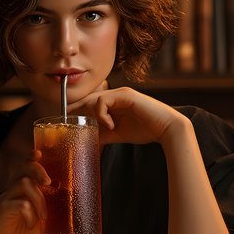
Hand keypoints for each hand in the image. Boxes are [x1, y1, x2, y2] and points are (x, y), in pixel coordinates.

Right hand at [0, 150, 49, 233]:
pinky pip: (20, 203)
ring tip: (43, 217)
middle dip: (39, 171)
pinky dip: (29, 214)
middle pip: (25, 168)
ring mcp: (8, 196)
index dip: (32, 157)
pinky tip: (30, 224)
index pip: (28, 166)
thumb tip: (73, 207)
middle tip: (48, 183)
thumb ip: (53, 212)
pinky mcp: (3, 207)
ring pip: (24, 184)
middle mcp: (15, 188)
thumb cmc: (21, 231)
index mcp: (24, 188)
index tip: (39, 153)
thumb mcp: (42, 221)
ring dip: (39, 200)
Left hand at [68, 86, 186, 145]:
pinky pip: (103, 101)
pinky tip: (111, 126)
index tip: (66, 121)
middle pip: (88, 99)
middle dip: (76, 111)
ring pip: (93, 99)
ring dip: (91, 115)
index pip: (89, 102)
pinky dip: (102, 115)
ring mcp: (120, 94)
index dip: (76, 110)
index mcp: (114, 102)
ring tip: (99, 128)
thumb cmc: (146, 130)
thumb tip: (85, 139)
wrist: (167, 129)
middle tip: (69, 124)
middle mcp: (116, 95)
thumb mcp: (117, 134)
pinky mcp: (125, 95)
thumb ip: (103, 134)